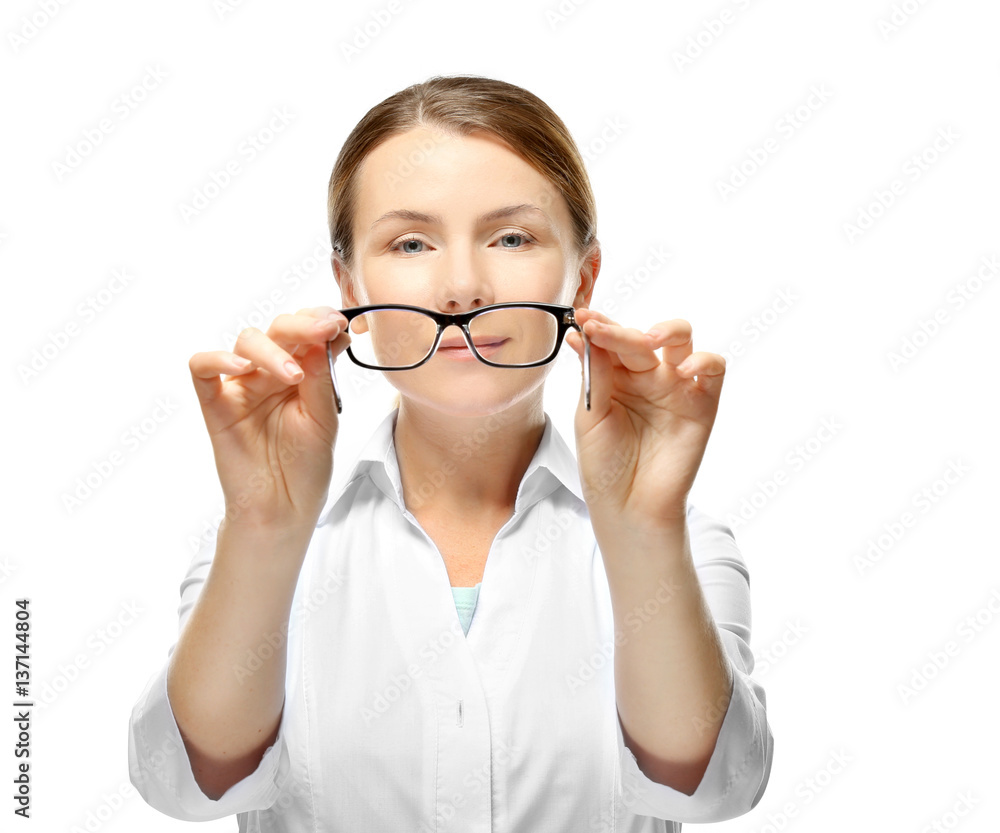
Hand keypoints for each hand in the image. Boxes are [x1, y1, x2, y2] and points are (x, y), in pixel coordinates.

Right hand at [188, 306, 350, 530]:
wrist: (283, 508)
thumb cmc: (306, 466)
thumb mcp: (324, 420)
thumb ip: (322, 378)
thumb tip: (324, 335)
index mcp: (302, 373)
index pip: (307, 333)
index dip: (321, 321)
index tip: (340, 324)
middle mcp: (270, 373)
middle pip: (278, 329)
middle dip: (302, 326)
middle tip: (323, 331)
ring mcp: (242, 386)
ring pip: (246, 342)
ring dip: (271, 349)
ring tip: (292, 375)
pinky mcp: (215, 404)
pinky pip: (202, 369)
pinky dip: (217, 359)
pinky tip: (241, 367)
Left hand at [565, 308, 725, 525]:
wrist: (628, 507)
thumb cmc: (604, 465)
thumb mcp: (590, 415)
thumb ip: (594, 374)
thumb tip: (584, 333)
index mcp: (614, 376)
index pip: (610, 340)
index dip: (599, 327)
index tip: (582, 318)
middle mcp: (646, 376)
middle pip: (640, 338)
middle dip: (621, 331)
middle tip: (601, 331)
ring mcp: (675, 387)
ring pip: (681, 340)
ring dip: (667, 330)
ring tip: (648, 339)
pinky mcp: (702, 404)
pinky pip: (713, 370)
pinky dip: (704, 362)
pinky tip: (684, 369)